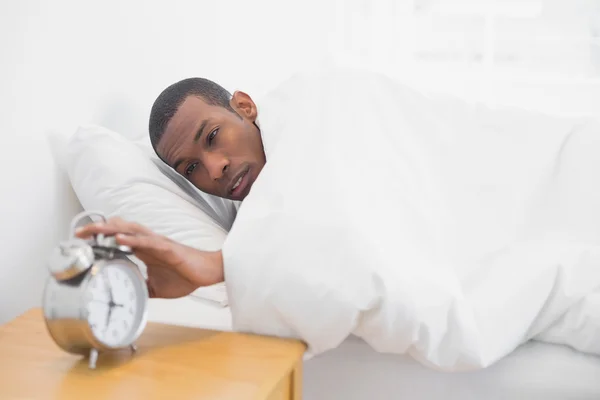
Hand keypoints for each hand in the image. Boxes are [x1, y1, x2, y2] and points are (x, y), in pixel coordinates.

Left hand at [74, 217, 223, 298]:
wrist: (208, 272)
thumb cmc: (187, 275)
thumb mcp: (157, 288)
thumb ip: (142, 288)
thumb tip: (129, 297)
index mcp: (145, 250)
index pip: (118, 238)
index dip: (101, 237)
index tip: (82, 240)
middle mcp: (148, 243)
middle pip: (120, 229)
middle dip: (99, 230)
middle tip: (79, 233)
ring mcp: (157, 244)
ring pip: (131, 230)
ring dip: (112, 229)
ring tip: (95, 230)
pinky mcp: (167, 249)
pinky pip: (148, 242)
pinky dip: (133, 240)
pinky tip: (120, 239)